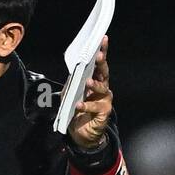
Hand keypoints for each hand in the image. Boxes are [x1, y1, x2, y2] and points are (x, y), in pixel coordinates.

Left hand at [68, 34, 112, 150]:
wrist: (82, 134)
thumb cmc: (78, 112)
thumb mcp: (69, 96)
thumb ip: (71, 84)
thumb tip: (71, 73)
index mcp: (95, 81)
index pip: (98, 64)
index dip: (101, 52)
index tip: (102, 40)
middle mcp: (102, 88)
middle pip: (104, 72)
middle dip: (101, 63)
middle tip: (98, 57)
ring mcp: (104, 100)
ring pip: (102, 88)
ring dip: (94, 84)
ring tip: (88, 82)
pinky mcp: (104, 112)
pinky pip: (96, 107)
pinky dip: (87, 106)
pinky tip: (79, 105)